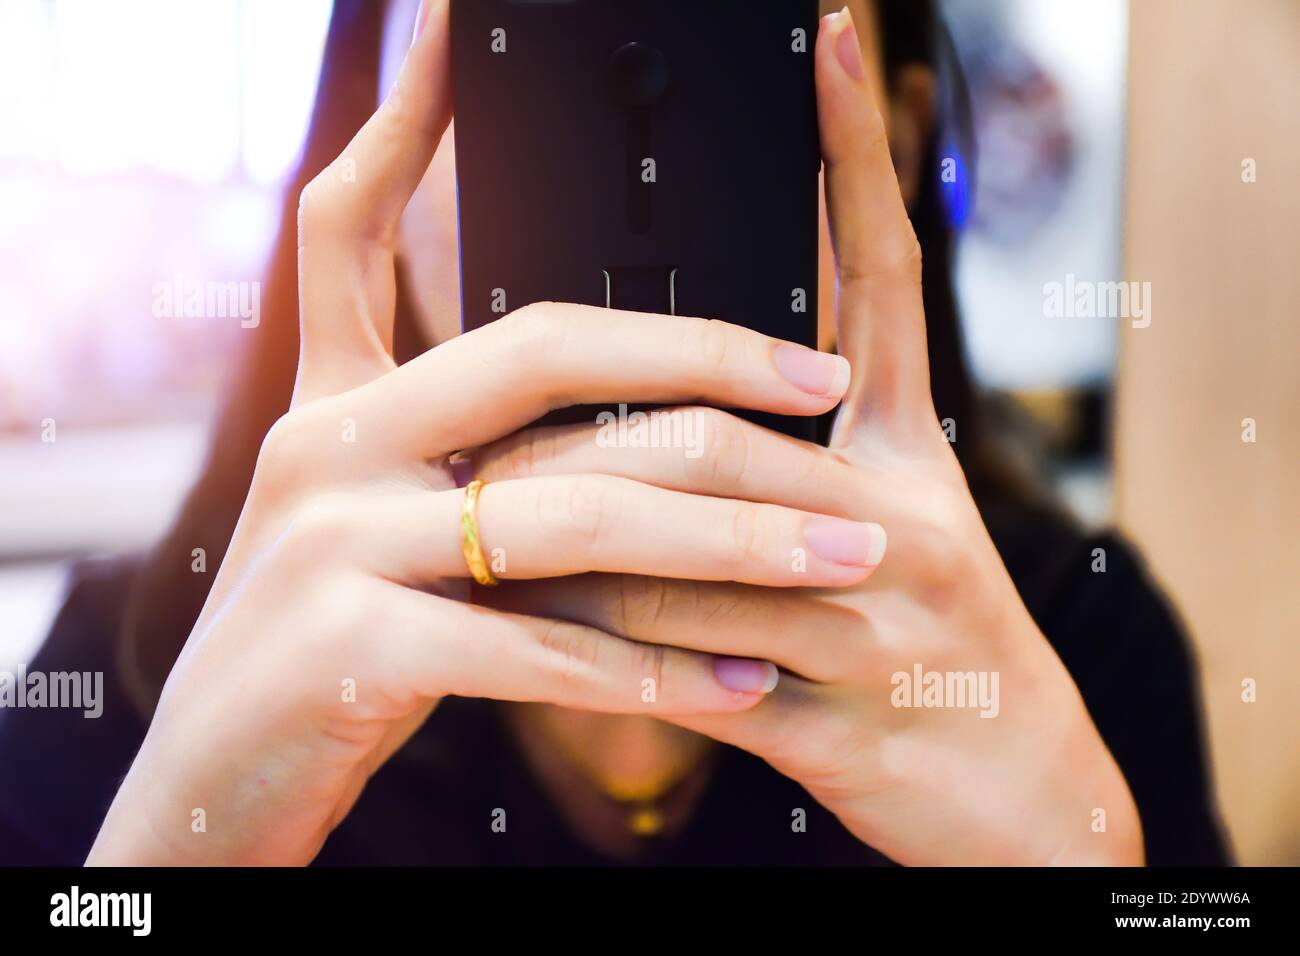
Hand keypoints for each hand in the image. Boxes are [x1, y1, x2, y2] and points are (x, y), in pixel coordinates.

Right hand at [87, 1, 878, 865]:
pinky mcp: (349, 649)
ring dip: (728, 541)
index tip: (460, 36)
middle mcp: (327, 448)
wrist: (217, 786)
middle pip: (538, 353)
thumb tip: (588, 420)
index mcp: (335, 405)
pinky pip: (541, 646)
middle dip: (702, 361)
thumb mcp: (366, 525)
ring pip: (571, 510)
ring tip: (841, 558)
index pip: (356, 228)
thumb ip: (455, 459)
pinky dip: (655, 671)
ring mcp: (332, 542)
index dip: (402, 123)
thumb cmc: (324, 652)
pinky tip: (744, 684)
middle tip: (828, 381)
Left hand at [472, 9, 1143, 865]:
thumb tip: (652, 412)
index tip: (829, 44)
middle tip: (477, 451)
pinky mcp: (827, 714)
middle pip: (710, 431)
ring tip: (480, 544)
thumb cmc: (926, 641)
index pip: (884, 277)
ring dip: (560, 548)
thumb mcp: (892, 521)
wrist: (1013, 789)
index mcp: (914, 451)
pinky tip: (530, 644)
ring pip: (672, 550)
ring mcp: (869, 617)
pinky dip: (589, 653)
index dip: (857, 156)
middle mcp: (903, 514)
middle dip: (576, 448)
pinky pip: (674, 665)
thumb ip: (789, 459)